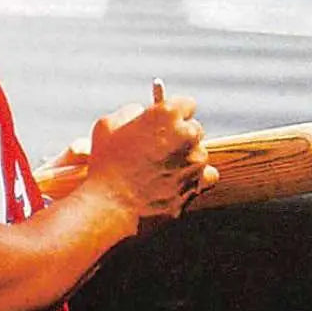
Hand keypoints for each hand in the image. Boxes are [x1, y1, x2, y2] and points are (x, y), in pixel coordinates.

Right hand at [86, 96, 218, 218]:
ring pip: (199, 154)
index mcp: (167, 115)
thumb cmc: (105, 165)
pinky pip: (206, 177)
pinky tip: (177, 180)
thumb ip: (130, 112)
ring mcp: (195, 163)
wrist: (110, 205)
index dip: (173, 113)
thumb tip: (142, 113)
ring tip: (159, 170)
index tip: (165, 121)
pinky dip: (195, 178)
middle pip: (194, 129)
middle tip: (159, 147)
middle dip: (180, 136)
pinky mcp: (196, 187)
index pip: (186, 104)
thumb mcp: (108, 126)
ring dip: (185, 158)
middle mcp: (187, 136)